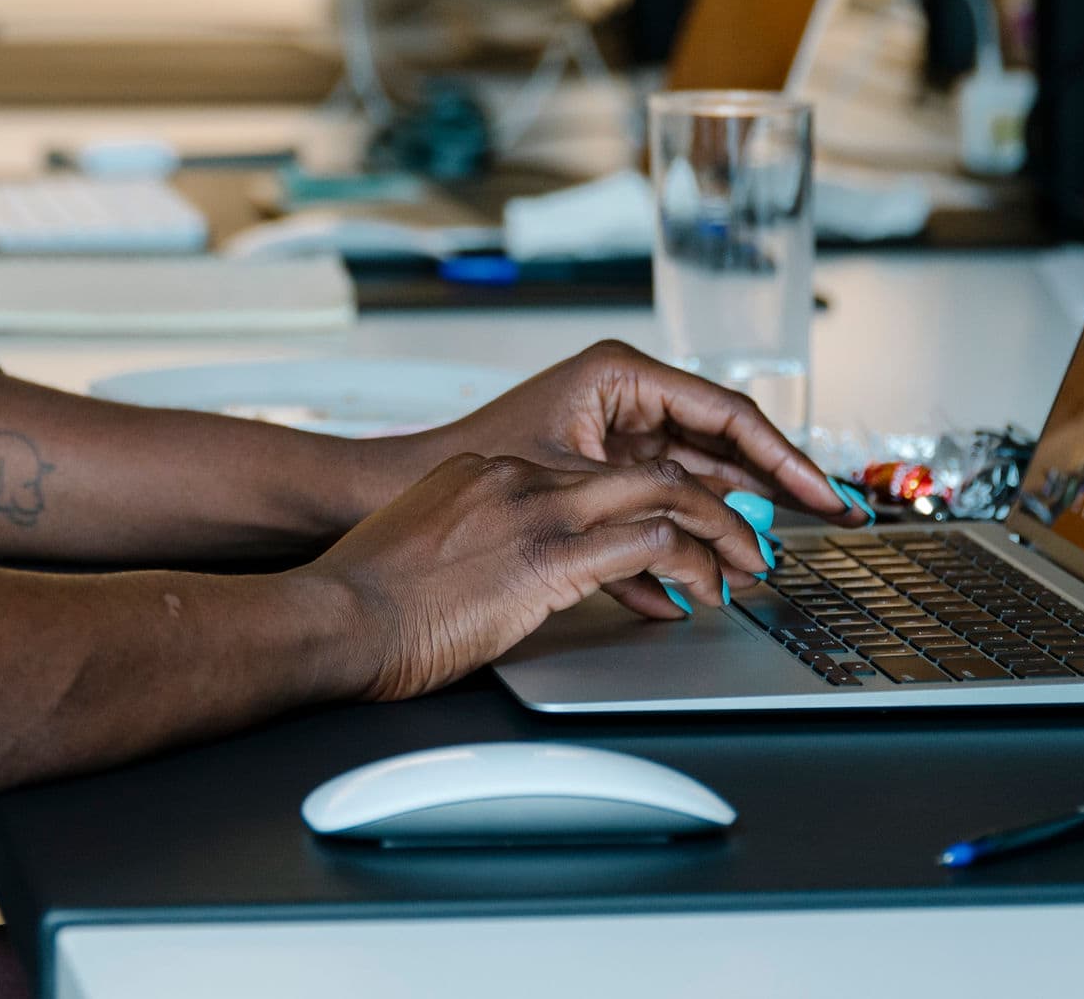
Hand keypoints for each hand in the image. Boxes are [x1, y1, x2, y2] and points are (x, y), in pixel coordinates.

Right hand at [302, 451, 775, 700]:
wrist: (337, 615)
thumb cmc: (367, 602)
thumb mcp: (427, 548)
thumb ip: (477, 544)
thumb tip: (506, 575)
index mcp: (490, 473)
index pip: (596, 471)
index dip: (654, 495)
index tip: (678, 522)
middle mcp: (519, 478)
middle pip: (646, 468)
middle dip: (711, 500)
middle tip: (743, 534)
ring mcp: (536, 511)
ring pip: (665, 496)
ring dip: (719, 531)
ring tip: (746, 564)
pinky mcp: (548, 556)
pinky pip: (651, 544)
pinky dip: (693, 564)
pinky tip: (707, 589)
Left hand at [362, 341, 853, 527]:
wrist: (392, 495)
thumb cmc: (465, 467)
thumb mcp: (572, 485)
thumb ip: (646, 510)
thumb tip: (709, 547)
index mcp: (620, 376)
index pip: (728, 415)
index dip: (785, 460)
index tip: (823, 495)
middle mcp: (622, 398)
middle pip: (721, 447)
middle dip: (771, 492)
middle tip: (829, 523)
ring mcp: (610, 435)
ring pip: (691, 481)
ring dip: (726, 526)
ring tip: (763, 566)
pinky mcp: (594, 476)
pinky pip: (653, 507)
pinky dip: (676, 543)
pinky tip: (699, 580)